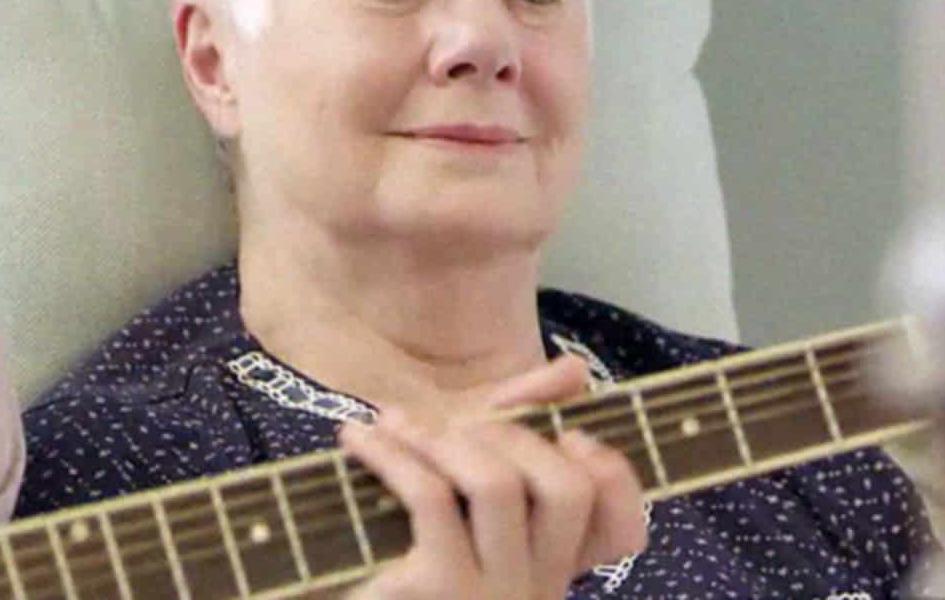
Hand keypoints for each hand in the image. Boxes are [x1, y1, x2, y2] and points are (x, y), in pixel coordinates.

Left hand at [337, 389, 646, 598]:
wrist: (318, 585)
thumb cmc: (394, 537)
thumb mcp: (462, 477)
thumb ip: (521, 422)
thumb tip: (574, 368)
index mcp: (550, 570)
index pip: (626, 529)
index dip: (614, 475)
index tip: (573, 438)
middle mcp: (534, 590)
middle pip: (570, 491)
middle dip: (515, 434)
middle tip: (461, 425)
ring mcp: (490, 594)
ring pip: (499, 485)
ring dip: (445, 437)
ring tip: (398, 424)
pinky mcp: (435, 589)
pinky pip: (431, 496)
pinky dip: (392, 452)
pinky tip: (359, 439)